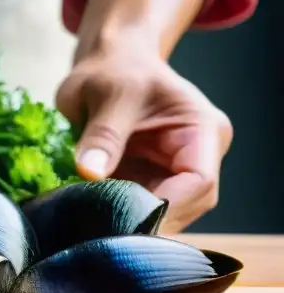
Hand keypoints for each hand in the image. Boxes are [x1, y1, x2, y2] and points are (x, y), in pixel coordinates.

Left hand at [57, 47, 232, 232]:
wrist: (108, 64)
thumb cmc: (116, 69)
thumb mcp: (108, 93)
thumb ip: (103, 134)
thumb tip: (90, 171)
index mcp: (202, 131)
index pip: (199, 182)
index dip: (166, 206)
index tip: (124, 217)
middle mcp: (196, 156)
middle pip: (184, 207)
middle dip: (145, 219)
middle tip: (100, 228)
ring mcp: (172, 173)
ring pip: (161, 215)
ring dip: (128, 221)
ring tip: (91, 221)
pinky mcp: (148, 182)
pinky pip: (138, 209)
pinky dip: (115, 214)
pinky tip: (90, 216)